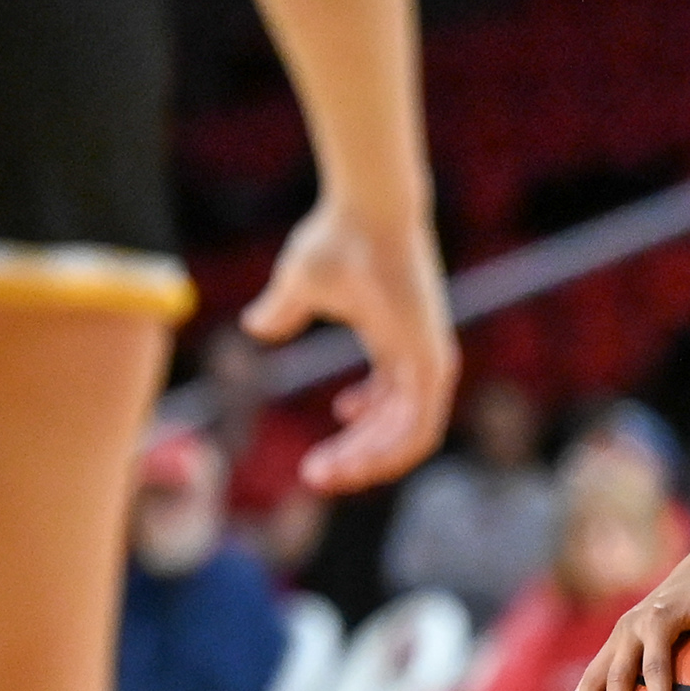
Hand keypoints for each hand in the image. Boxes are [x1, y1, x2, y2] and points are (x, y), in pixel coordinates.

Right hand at [238, 192, 455, 496]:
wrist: (366, 212)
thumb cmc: (337, 239)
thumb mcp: (299, 286)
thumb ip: (282, 311)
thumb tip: (256, 327)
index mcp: (396, 346)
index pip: (385, 411)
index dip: (355, 440)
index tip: (318, 459)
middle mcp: (419, 359)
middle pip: (394, 431)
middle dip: (354, 459)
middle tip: (315, 477)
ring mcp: (431, 362)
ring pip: (408, 437)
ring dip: (368, 462)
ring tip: (326, 474)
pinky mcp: (434, 362)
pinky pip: (420, 426)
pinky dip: (390, 450)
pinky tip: (354, 460)